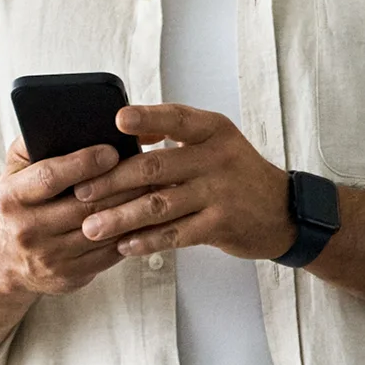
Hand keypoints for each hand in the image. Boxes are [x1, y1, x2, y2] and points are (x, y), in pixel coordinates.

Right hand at [0, 140, 145, 294]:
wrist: (8, 258)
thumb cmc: (21, 202)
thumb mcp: (16, 171)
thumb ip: (36, 143)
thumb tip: (72, 119)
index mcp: (12, 197)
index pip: (50, 176)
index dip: (84, 162)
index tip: (112, 151)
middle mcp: (27, 229)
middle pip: (84, 204)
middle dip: (120, 184)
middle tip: (149, 167)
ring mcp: (48, 256)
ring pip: (102, 230)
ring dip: (132, 209)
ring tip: (155, 188)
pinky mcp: (68, 276)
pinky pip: (108, 253)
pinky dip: (131, 234)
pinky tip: (145, 218)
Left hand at [72, 104, 295, 259]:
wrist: (283, 212)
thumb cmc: (235, 174)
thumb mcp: (214, 143)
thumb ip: (175, 135)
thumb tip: (124, 129)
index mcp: (213, 130)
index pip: (176, 118)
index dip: (147, 119)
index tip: (117, 119)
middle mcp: (218, 158)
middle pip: (156, 167)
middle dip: (113, 181)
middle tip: (81, 192)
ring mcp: (220, 193)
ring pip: (160, 205)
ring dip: (121, 217)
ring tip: (91, 227)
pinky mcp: (221, 225)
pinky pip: (176, 234)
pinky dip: (147, 240)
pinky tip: (124, 246)